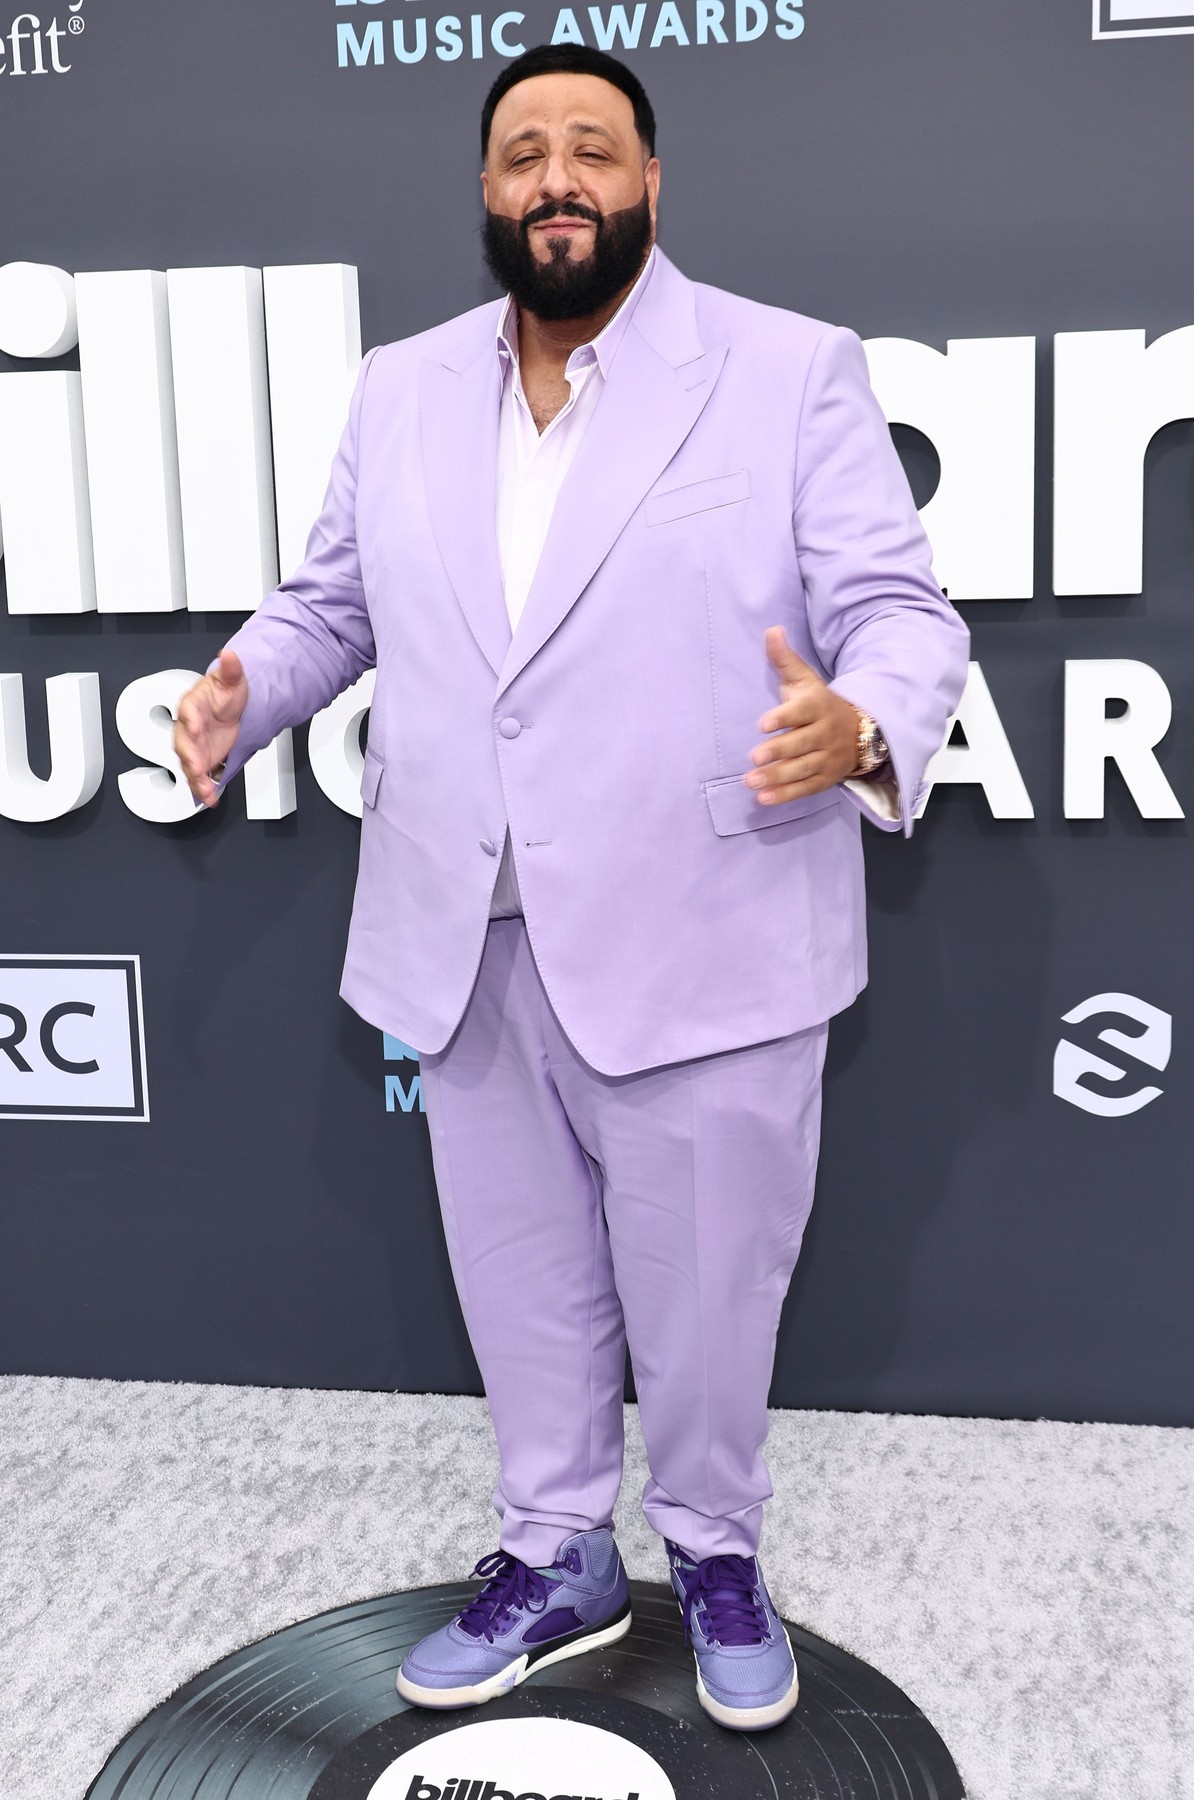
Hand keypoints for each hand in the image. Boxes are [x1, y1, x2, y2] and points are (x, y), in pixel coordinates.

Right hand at [173, 649, 248, 809]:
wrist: (231, 709)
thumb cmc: (225, 694)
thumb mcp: (232, 680)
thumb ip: (231, 669)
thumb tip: (229, 655)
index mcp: (193, 704)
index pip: (188, 710)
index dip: (190, 719)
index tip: (195, 726)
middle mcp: (189, 727)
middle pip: (183, 742)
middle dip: (189, 756)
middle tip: (197, 766)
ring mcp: (194, 745)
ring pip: (189, 763)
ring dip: (196, 778)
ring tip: (204, 790)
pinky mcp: (201, 760)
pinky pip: (199, 776)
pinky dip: (203, 789)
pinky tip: (210, 798)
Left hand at [746, 626, 858, 803]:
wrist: (861, 730)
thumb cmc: (819, 704)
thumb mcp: (805, 680)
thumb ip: (785, 659)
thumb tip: (771, 630)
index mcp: (818, 706)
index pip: (802, 711)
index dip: (783, 717)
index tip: (762, 723)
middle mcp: (825, 733)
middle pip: (803, 743)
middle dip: (779, 751)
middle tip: (754, 757)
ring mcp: (828, 758)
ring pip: (803, 769)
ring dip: (777, 777)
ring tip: (751, 782)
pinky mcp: (826, 778)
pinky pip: (806, 788)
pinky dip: (786, 795)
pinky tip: (764, 798)